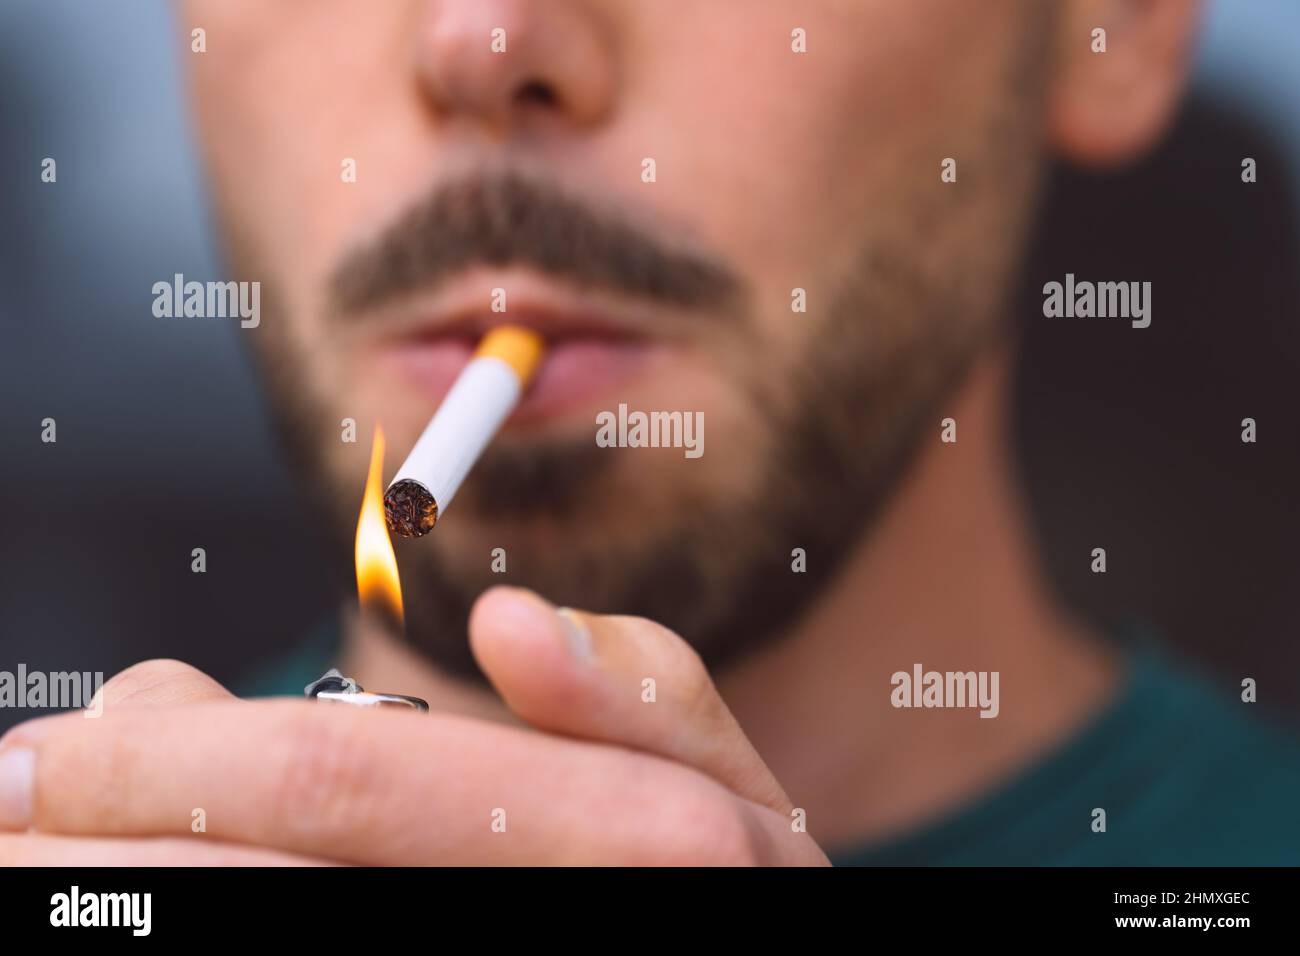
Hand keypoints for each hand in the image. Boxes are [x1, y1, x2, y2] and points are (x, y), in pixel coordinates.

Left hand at [0, 587, 827, 864]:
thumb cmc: (725, 895)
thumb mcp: (725, 790)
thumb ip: (642, 691)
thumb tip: (508, 627)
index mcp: (616, 836)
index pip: (345, 777)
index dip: (171, 761)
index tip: (57, 751)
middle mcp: (522, 914)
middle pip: (256, 884)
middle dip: (97, 848)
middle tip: (6, 812)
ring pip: (244, 932)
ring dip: (115, 890)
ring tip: (39, 861)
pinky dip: (175, 921)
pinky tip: (130, 894)